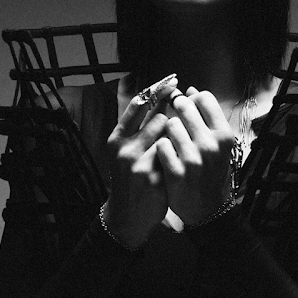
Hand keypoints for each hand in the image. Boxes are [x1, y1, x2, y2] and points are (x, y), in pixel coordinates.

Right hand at [101, 76, 178, 247]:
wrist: (127, 216)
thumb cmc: (130, 178)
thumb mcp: (125, 151)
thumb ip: (138, 127)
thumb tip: (159, 97)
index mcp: (116, 138)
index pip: (138, 105)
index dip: (157, 90)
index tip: (173, 81)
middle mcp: (124, 149)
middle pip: (160, 120)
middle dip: (174, 121)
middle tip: (179, 126)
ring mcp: (138, 164)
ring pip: (170, 138)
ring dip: (179, 140)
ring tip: (176, 149)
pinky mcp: (153, 178)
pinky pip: (176, 157)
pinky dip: (181, 158)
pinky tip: (179, 166)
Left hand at [155, 87, 236, 225]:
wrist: (207, 208)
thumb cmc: (211, 171)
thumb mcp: (218, 144)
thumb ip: (206, 117)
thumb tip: (190, 91)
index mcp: (224, 135)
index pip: (204, 98)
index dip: (192, 99)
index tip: (188, 106)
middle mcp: (211, 145)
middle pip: (184, 106)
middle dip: (177, 111)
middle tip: (179, 123)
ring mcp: (193, 158)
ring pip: (169, 124)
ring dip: (168, 131)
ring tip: (174, 143)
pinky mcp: (176, 172)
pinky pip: (160, 144)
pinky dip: (161, 148)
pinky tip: (166, 157)